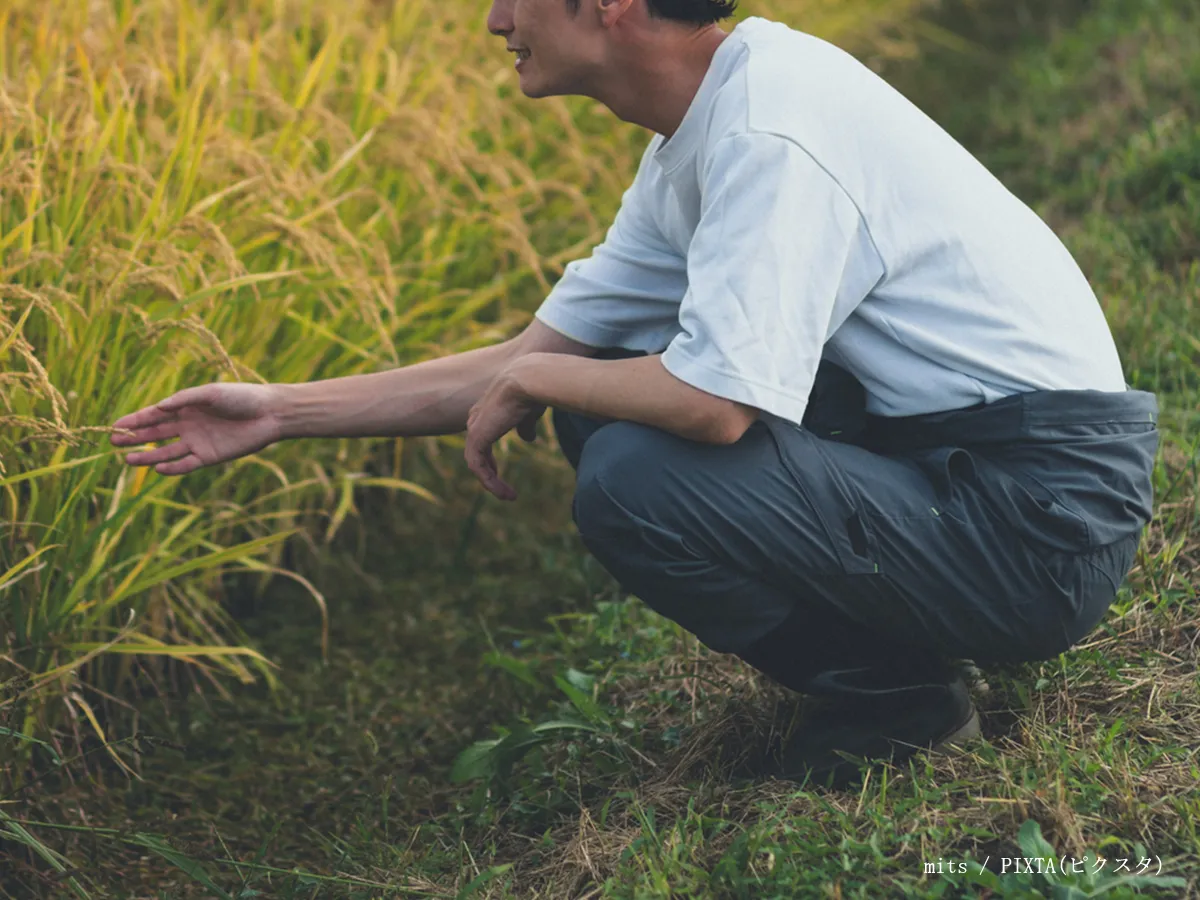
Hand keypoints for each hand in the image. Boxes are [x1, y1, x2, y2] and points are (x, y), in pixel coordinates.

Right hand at [110, 383, 285, 475]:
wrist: (269, 413)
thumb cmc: (241, 396)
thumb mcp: (210, 393)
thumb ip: (184, 400)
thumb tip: (158, 408)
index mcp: (186, 407)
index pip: (154, 415)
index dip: (134, 421)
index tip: (114, 426)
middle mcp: (188, 425)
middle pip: (155, 434)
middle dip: (134, 438)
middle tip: (112, 443)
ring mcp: (198, 442)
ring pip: (166, 451)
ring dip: (147, 456)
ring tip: (127, 460)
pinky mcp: (210, 456)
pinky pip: (186, 464)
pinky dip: (172, 468)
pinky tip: (157, 468)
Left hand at [465, 365, 544, 501]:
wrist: (527, 382)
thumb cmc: (533, 391)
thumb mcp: (529, 413)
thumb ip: (526, 425)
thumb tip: (528, 438)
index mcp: (487, 411)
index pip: (482, 438)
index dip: (489, 457)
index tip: (499, 471)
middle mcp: (477, 419)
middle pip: (476, 452)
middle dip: (488, 471)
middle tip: (500, 488)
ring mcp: (475, 429)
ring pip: (477, 463)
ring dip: (491, 482)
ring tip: (509, 496)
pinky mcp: (476, 439)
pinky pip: (478, 468)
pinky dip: (490, 482)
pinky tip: (505, 493)